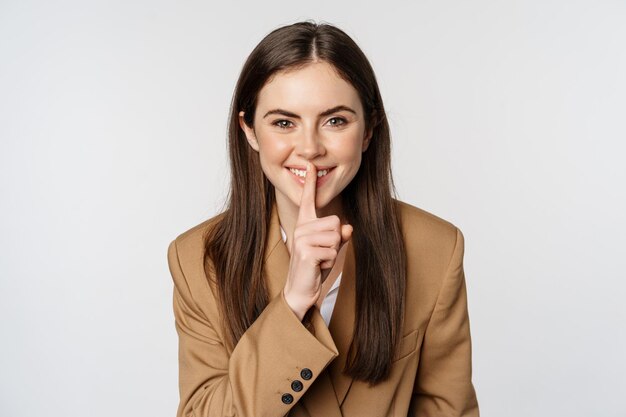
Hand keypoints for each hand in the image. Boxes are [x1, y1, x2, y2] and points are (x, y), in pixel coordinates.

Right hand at [283, 162, 352, 320]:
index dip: (310, 183)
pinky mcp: (306, 251)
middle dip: (336, 241)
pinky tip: (317, 267)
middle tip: (322, 254)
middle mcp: (301, 227)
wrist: (301, 290)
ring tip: (319, 260)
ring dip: (333, 252)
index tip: (310, 166)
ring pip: (335, 237)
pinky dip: (330, 262)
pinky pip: (332, 251)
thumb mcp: (331, 249)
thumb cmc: (315, 267)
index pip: (308, 200)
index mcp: (305, 224)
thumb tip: (349, 229)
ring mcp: (302, 238)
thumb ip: (340, 237)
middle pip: (336, 223)